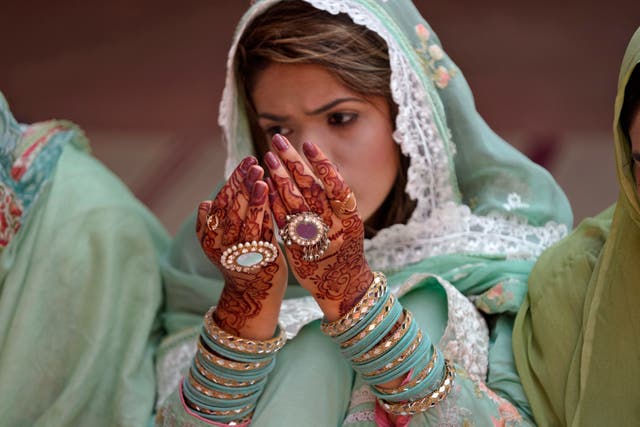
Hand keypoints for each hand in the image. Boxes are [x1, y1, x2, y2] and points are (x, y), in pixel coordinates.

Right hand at [196, 156, 287, 338]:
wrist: (253, 297)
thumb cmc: (241, 260)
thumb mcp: (221, 243)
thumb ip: (218, 221)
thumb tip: (207, 201)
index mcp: (207, 237)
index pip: (220, 202)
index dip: (234, 181)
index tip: (248, 162)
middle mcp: (220, 246)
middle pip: (231, 209)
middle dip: (244, 184)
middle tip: (255, 163)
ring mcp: (239, 254)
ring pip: (245, 221)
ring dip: (253, 198)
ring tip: (261, 177)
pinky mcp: (259, 261)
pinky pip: (262, 234)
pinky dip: (266, 215)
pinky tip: (274, 199)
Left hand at [264, 134, 372, 320]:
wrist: (343, 287)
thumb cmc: (345, 248)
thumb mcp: (348, 222)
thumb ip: (336, 199)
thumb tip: (322, 165)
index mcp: (350, 216)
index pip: (336, 184)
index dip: (322, 164)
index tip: (307, 144)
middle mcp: (334, 226)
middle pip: (312, 189)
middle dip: (293, 162)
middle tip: (277, 140)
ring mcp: (315, 239)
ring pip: (295, 204)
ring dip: (280, 179)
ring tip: (266, 159)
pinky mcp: (298, 250)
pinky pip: (283, 223)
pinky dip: (273, 204)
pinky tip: (263, 188)